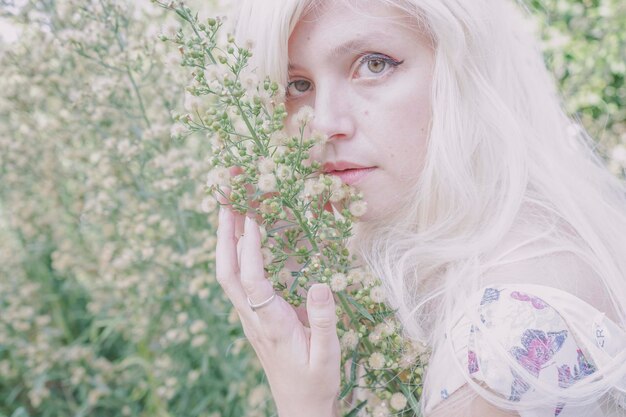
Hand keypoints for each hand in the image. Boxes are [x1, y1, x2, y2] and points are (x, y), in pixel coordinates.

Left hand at [215, 197, 340, 416]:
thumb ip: (323, 321)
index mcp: (271, 324)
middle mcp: (252, 317)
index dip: (251, 249)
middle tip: (226, 200)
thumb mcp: (327, 355)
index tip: (252, 217)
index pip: (254, 281)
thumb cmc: (315, 381)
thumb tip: (321, 283)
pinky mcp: (252, 316)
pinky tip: (241, 239)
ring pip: (227, 275)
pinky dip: (235, 253)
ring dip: (225, 240)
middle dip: (224, 234)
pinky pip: (237, 280)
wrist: (299, 406)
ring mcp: (248, 317)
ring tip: (229, 209)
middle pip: (227, 272)